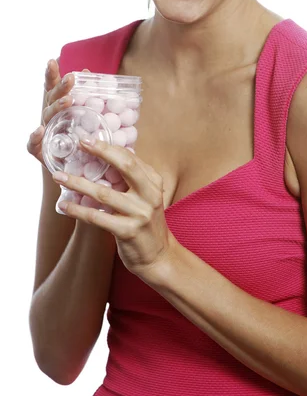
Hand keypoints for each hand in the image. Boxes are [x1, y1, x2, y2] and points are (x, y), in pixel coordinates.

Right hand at [26, 60, 87, 166]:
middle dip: (61, 87)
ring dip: (56, 107)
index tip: (52, 61)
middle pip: (52, 98)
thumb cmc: (79, 137)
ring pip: (47, 116)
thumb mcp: (85, 115)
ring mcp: (45, 131)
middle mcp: (50, 115)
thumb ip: (85, 94)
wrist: (73, 166)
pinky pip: (33, 143)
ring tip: (68, 101)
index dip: (52, 74)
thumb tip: (86, 72)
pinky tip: (39, 130)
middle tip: (71, 78)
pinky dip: (35, 137)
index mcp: (59, 105)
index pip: (54, 87)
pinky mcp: (40, 149)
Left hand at [51, 138, 174, 280]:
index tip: (88, 139)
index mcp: (154, 182)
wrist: (158, 256)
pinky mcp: (128, 231)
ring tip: (59, 176)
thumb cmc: (146, 223)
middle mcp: (150, 195)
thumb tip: (108, 155)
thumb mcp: (146, 197)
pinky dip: (78, 210)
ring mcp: (140, 213)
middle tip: (80, 143)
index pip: (130, 158)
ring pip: (104, 193)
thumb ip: (132, 178)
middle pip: (126, 166)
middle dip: (101, 152)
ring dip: (78, 183)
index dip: (109, 147)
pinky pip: (97, 217)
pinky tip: (64, 205)